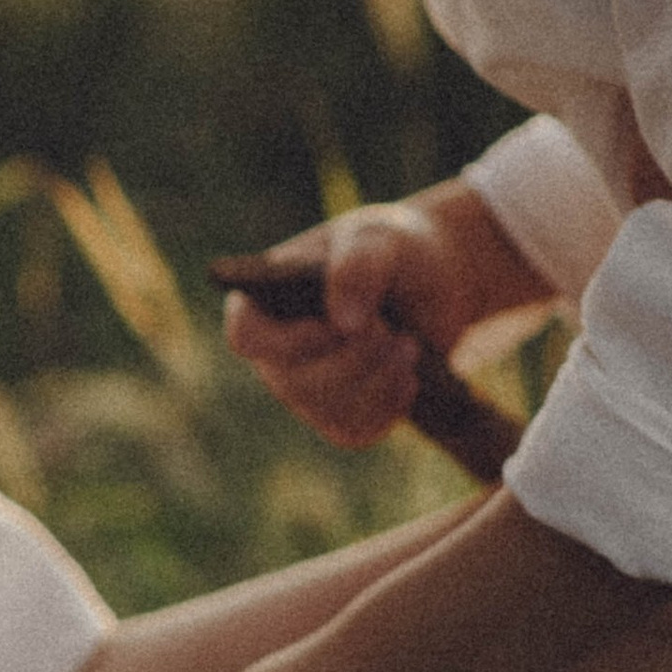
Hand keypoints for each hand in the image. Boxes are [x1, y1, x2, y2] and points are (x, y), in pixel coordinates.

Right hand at [221, 181, 540, 449]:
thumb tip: (346, 324)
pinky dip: (387, 407)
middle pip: (294, 382)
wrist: (427, 281)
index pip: (244, 335)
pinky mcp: (340, 415)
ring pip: (328, 410)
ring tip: (409, 345)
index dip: (283, 341)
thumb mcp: (378, 240)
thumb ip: (358, 267)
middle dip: (352, 359)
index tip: (330, 327)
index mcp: (264, 302)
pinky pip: (355, 431)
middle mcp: (275, 353)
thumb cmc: (388, 250)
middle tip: (391, 330)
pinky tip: (409, 376)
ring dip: (376, 382)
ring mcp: (306, 390)